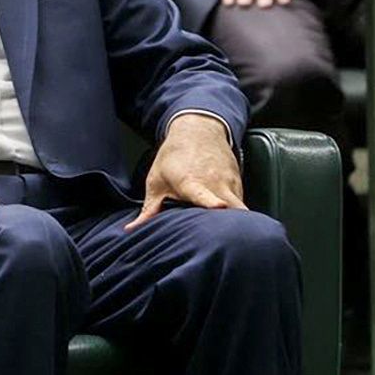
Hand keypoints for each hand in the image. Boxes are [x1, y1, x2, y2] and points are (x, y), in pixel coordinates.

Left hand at [129, 113, 243, 230]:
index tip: (219, 207)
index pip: (203, 195)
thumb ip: (149, 209)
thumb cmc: (174, 157)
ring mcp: (231, 184)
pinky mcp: (240, 186)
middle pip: (230, 210)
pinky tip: (226, 223)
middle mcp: (215, 184)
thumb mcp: (156, 181)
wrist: (199, 132)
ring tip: (227, 239)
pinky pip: (241, 207)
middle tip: (222, 242)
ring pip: (240, 211)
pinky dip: (236, 217)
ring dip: (235, 225)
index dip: (211, 202)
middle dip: (229, 228)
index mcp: (191, 182)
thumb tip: (133, 229)